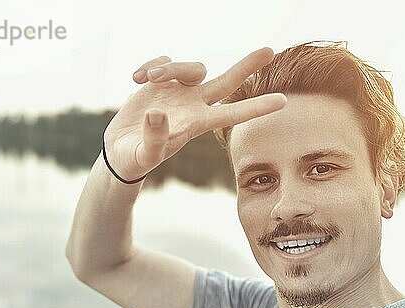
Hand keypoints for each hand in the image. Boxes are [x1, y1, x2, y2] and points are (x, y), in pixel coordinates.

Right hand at [102, 47, 286, 180]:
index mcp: (197, 123)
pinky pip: (165, 61)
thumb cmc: (137, 158)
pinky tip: (136, 79)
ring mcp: (179, 91)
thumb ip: (155, 137)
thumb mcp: (145, 155)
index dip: (258, 107)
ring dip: (170, 68)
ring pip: (189, 67)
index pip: (233, 113)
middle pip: (228, 81)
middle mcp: (194, 104)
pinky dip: (151, 65)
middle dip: (247, 66)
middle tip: (269, 51)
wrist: (121, 149)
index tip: (283, 101)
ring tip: (146, 80)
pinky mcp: (161, 81)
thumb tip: (159, 112)